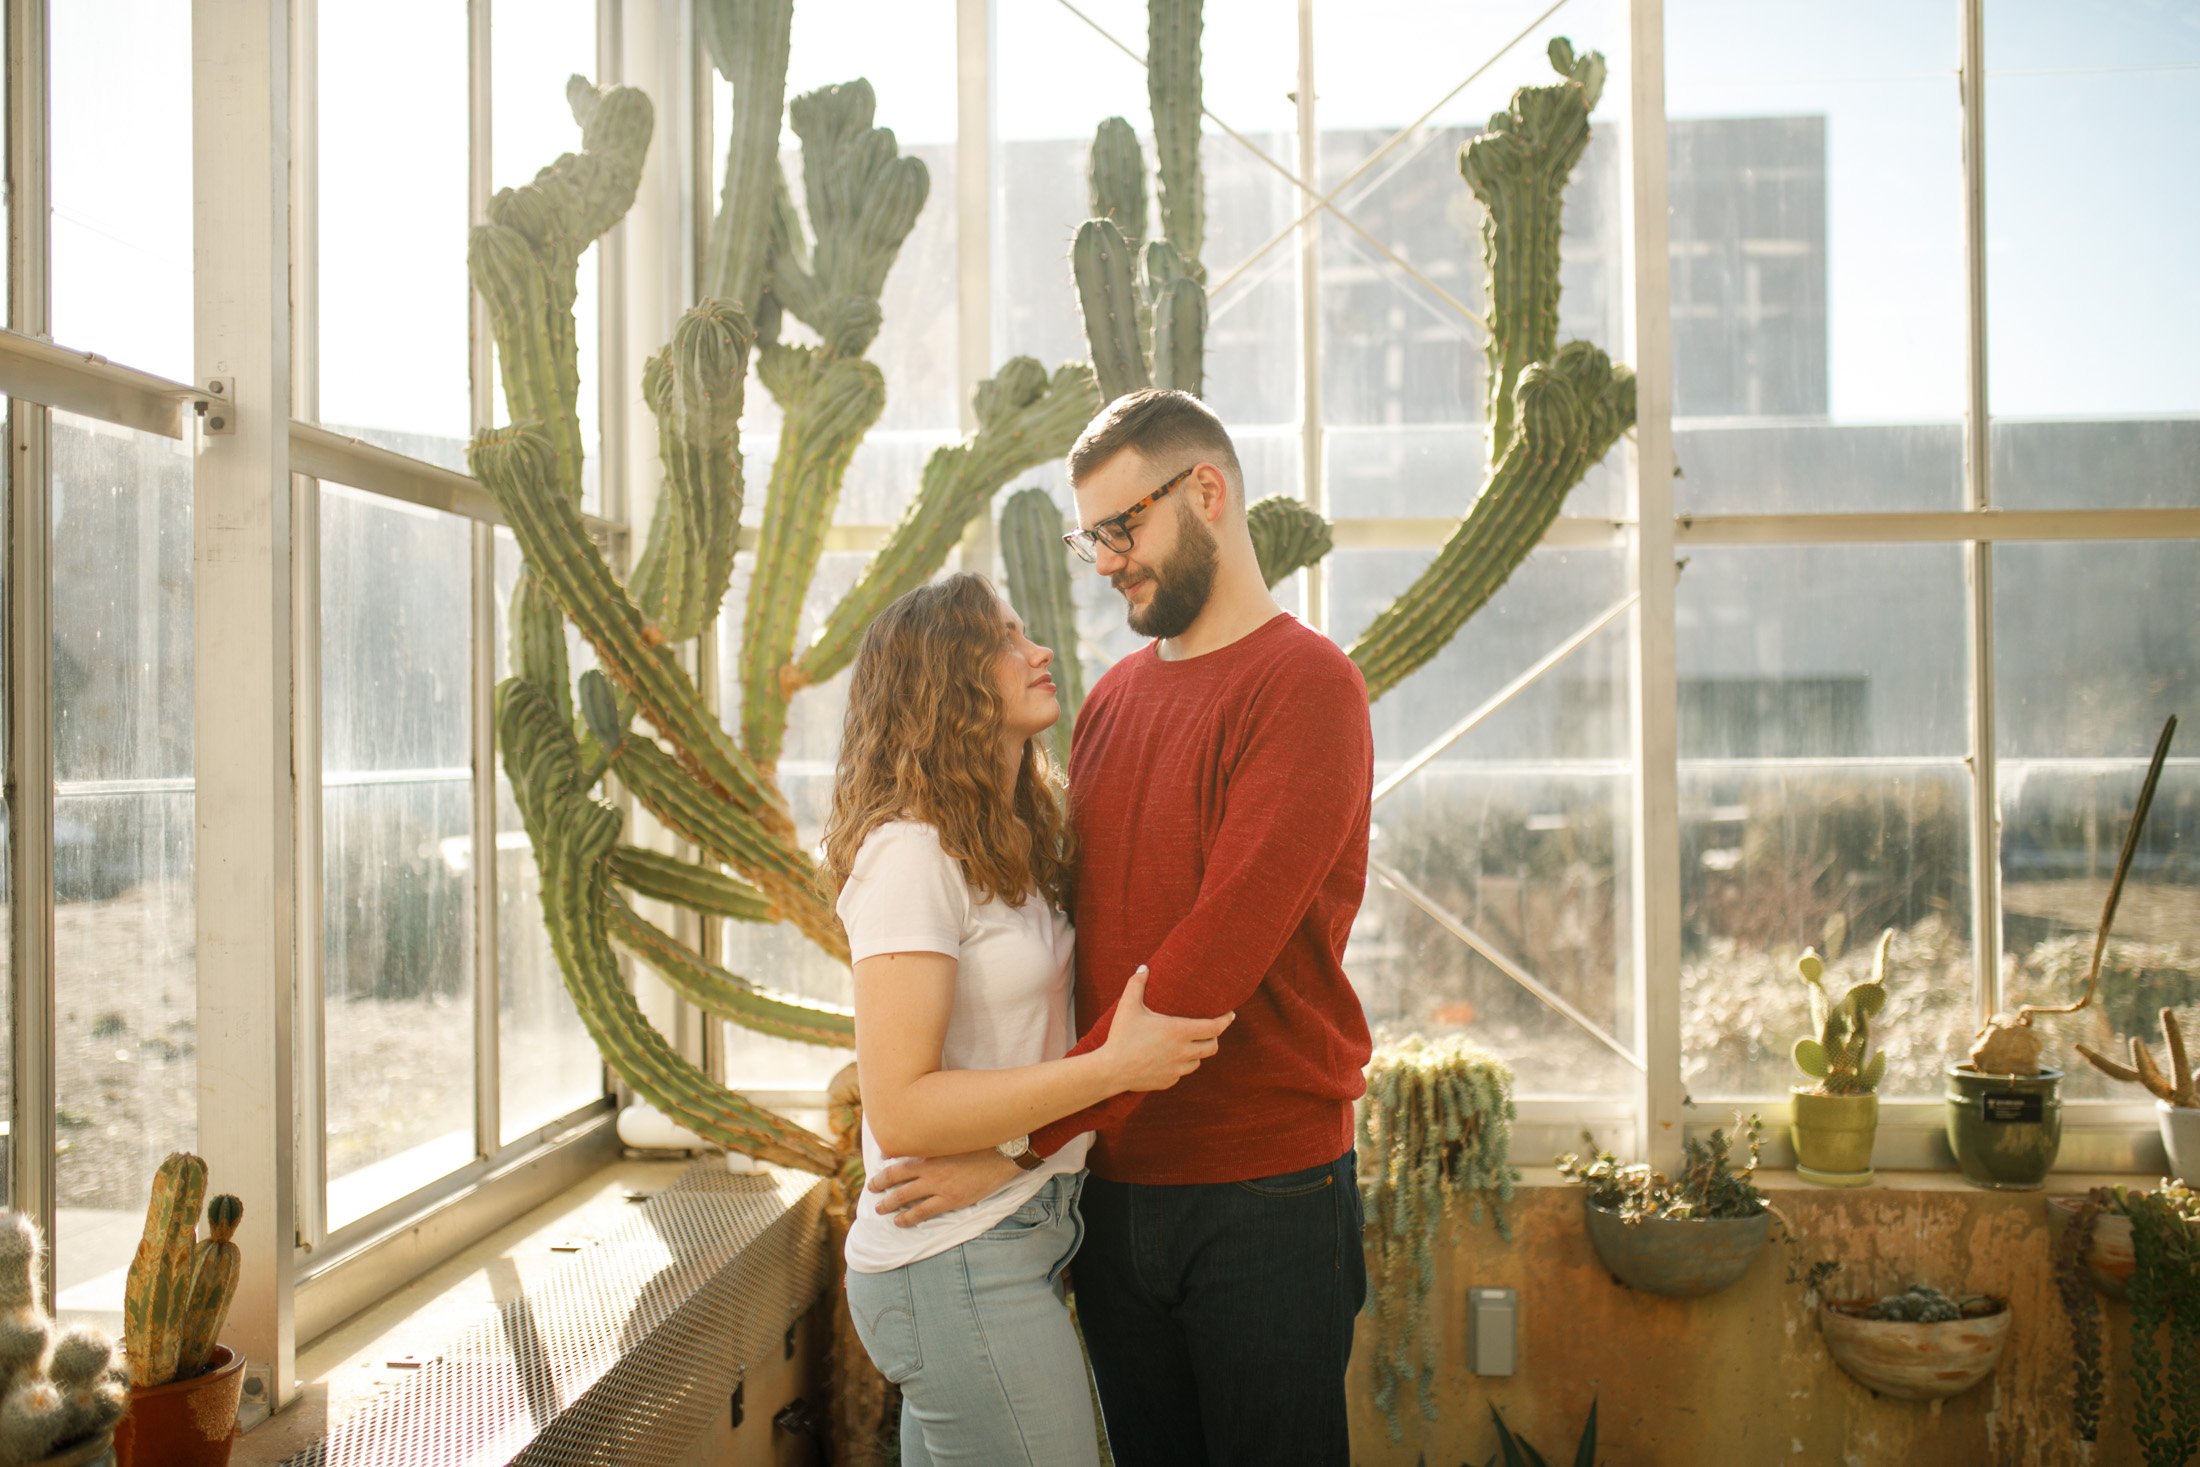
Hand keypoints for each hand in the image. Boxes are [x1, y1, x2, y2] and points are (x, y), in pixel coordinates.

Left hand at [868, 1149, 1020, 1226]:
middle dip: (880, 1185)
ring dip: (888, 1204)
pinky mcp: (950, 1200)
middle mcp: (929, 1168)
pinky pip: (922, 1212)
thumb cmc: (982, 1142)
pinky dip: (907, 1217)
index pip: (899, 1157)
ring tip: (880, 1209)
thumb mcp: (955, 1136)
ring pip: (904, 1197)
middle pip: (895, 1178)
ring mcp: (938, 1185)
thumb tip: (924, 1138)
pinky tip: (900, 1221)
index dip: (885, 1165)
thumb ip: (938, 1140)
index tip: (878, 1167)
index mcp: (930, 1151)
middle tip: (871, 1189)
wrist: (1003, 1154)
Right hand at [1098, 966, 1233, 1092]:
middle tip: (1209, 1030)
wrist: (1111, 1070)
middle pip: (1212, 1047)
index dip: (1225, 1020)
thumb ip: (1137, 984)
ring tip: (1189, 1044)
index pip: (1214, 1027)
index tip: (1230, 1014)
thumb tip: (1144, 967)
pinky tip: (1171, 1058)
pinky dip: (1180, 1065)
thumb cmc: (1121, 1036)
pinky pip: (1181, 1072)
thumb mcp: (1128, 1006)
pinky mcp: (1168, 1081)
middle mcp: (1183, 1051)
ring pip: (1198, 1061)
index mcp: (1179, 1031)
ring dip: (1197, 1053)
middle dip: (1214, 1038)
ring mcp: (1177, 1068)